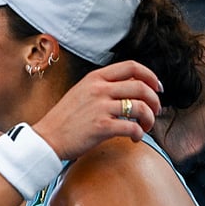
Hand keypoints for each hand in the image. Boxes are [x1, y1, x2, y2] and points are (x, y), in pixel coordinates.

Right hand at [31, 60, 162, 159]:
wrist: (47, 138)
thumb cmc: (64, 120)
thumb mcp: (81, 92)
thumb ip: (103, 87)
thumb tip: (130, 90)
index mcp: (95, 78)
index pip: (131, 66)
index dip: (150, 76)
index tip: (157, 87)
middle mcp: (99, 89)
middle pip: (141, 87)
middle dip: (154, 100)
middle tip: (156, 110)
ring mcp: (100, 107)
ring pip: (140, 107)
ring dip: (149, 118)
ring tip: (145, 127)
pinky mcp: (101, 127)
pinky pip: (132, 127)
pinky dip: (139, 134)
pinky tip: (135, 138)